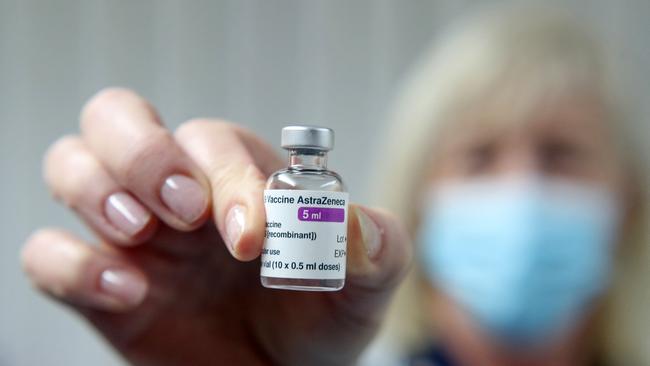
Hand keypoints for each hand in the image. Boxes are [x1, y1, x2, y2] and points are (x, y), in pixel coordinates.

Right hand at [22, 88, 411, 365]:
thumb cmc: (321, 317)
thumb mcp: (362, 286)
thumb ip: (374, 248)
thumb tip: (351, 224)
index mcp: (237, 175)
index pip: (213, 141)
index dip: (229, 177)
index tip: (254, 237)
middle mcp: (176, 192)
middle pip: (117, 117)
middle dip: (142, 152)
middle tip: (182, 209)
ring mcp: (133, 235)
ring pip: (70, 164)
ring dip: (95, 189)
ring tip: (141, 235)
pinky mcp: (100, 287)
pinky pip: (48, 254)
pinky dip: (73, 265)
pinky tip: (128, 292)